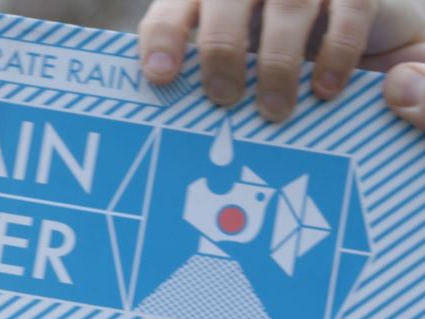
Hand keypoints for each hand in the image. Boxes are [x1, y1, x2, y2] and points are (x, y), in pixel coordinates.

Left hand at [138, 0, 424, 121]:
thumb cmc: (275, 54)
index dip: (164, 38)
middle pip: (226, 2)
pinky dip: (335, 52)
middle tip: (224, 98)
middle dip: (221, 52)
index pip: (173, 8)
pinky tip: (324, 89)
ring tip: (274, 109)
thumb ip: (207, 74)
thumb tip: (176, 114)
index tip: (160, 76)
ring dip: (277, 62)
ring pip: (288, 6)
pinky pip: (349, 12)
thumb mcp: (238, 58)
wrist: (351, 30)